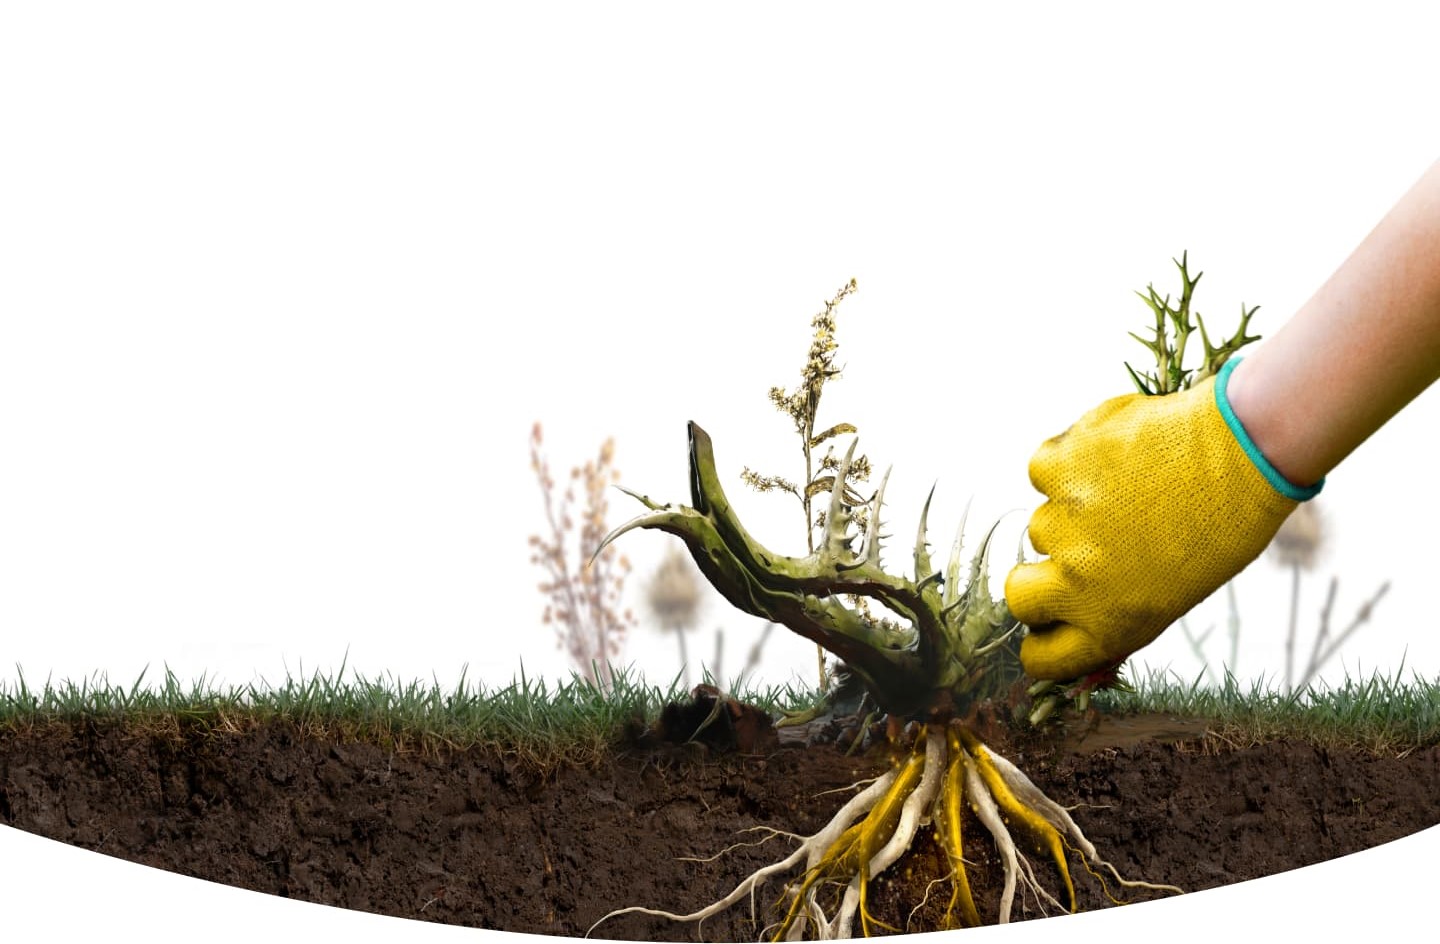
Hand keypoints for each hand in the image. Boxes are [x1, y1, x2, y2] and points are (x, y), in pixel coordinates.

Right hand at [1005, 359, 1320, 680]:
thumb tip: (1080, 623)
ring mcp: (1062, 522)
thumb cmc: (1223, 525)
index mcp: (1110, 623)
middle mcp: (1077, 579)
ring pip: (1040, 525)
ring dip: (1068, 514)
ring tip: (1123, 492)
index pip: (1041, 657)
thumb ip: (1119, 611)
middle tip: (1072, 553)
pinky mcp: (1057, 468)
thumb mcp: (1176, 594)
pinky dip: (1067, 461)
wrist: (1245, 453)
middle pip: (1018, 595)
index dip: (1042, 638)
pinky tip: (1110, 456)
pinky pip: (1042, 472)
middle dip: (1034, 580)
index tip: (1050, 621)